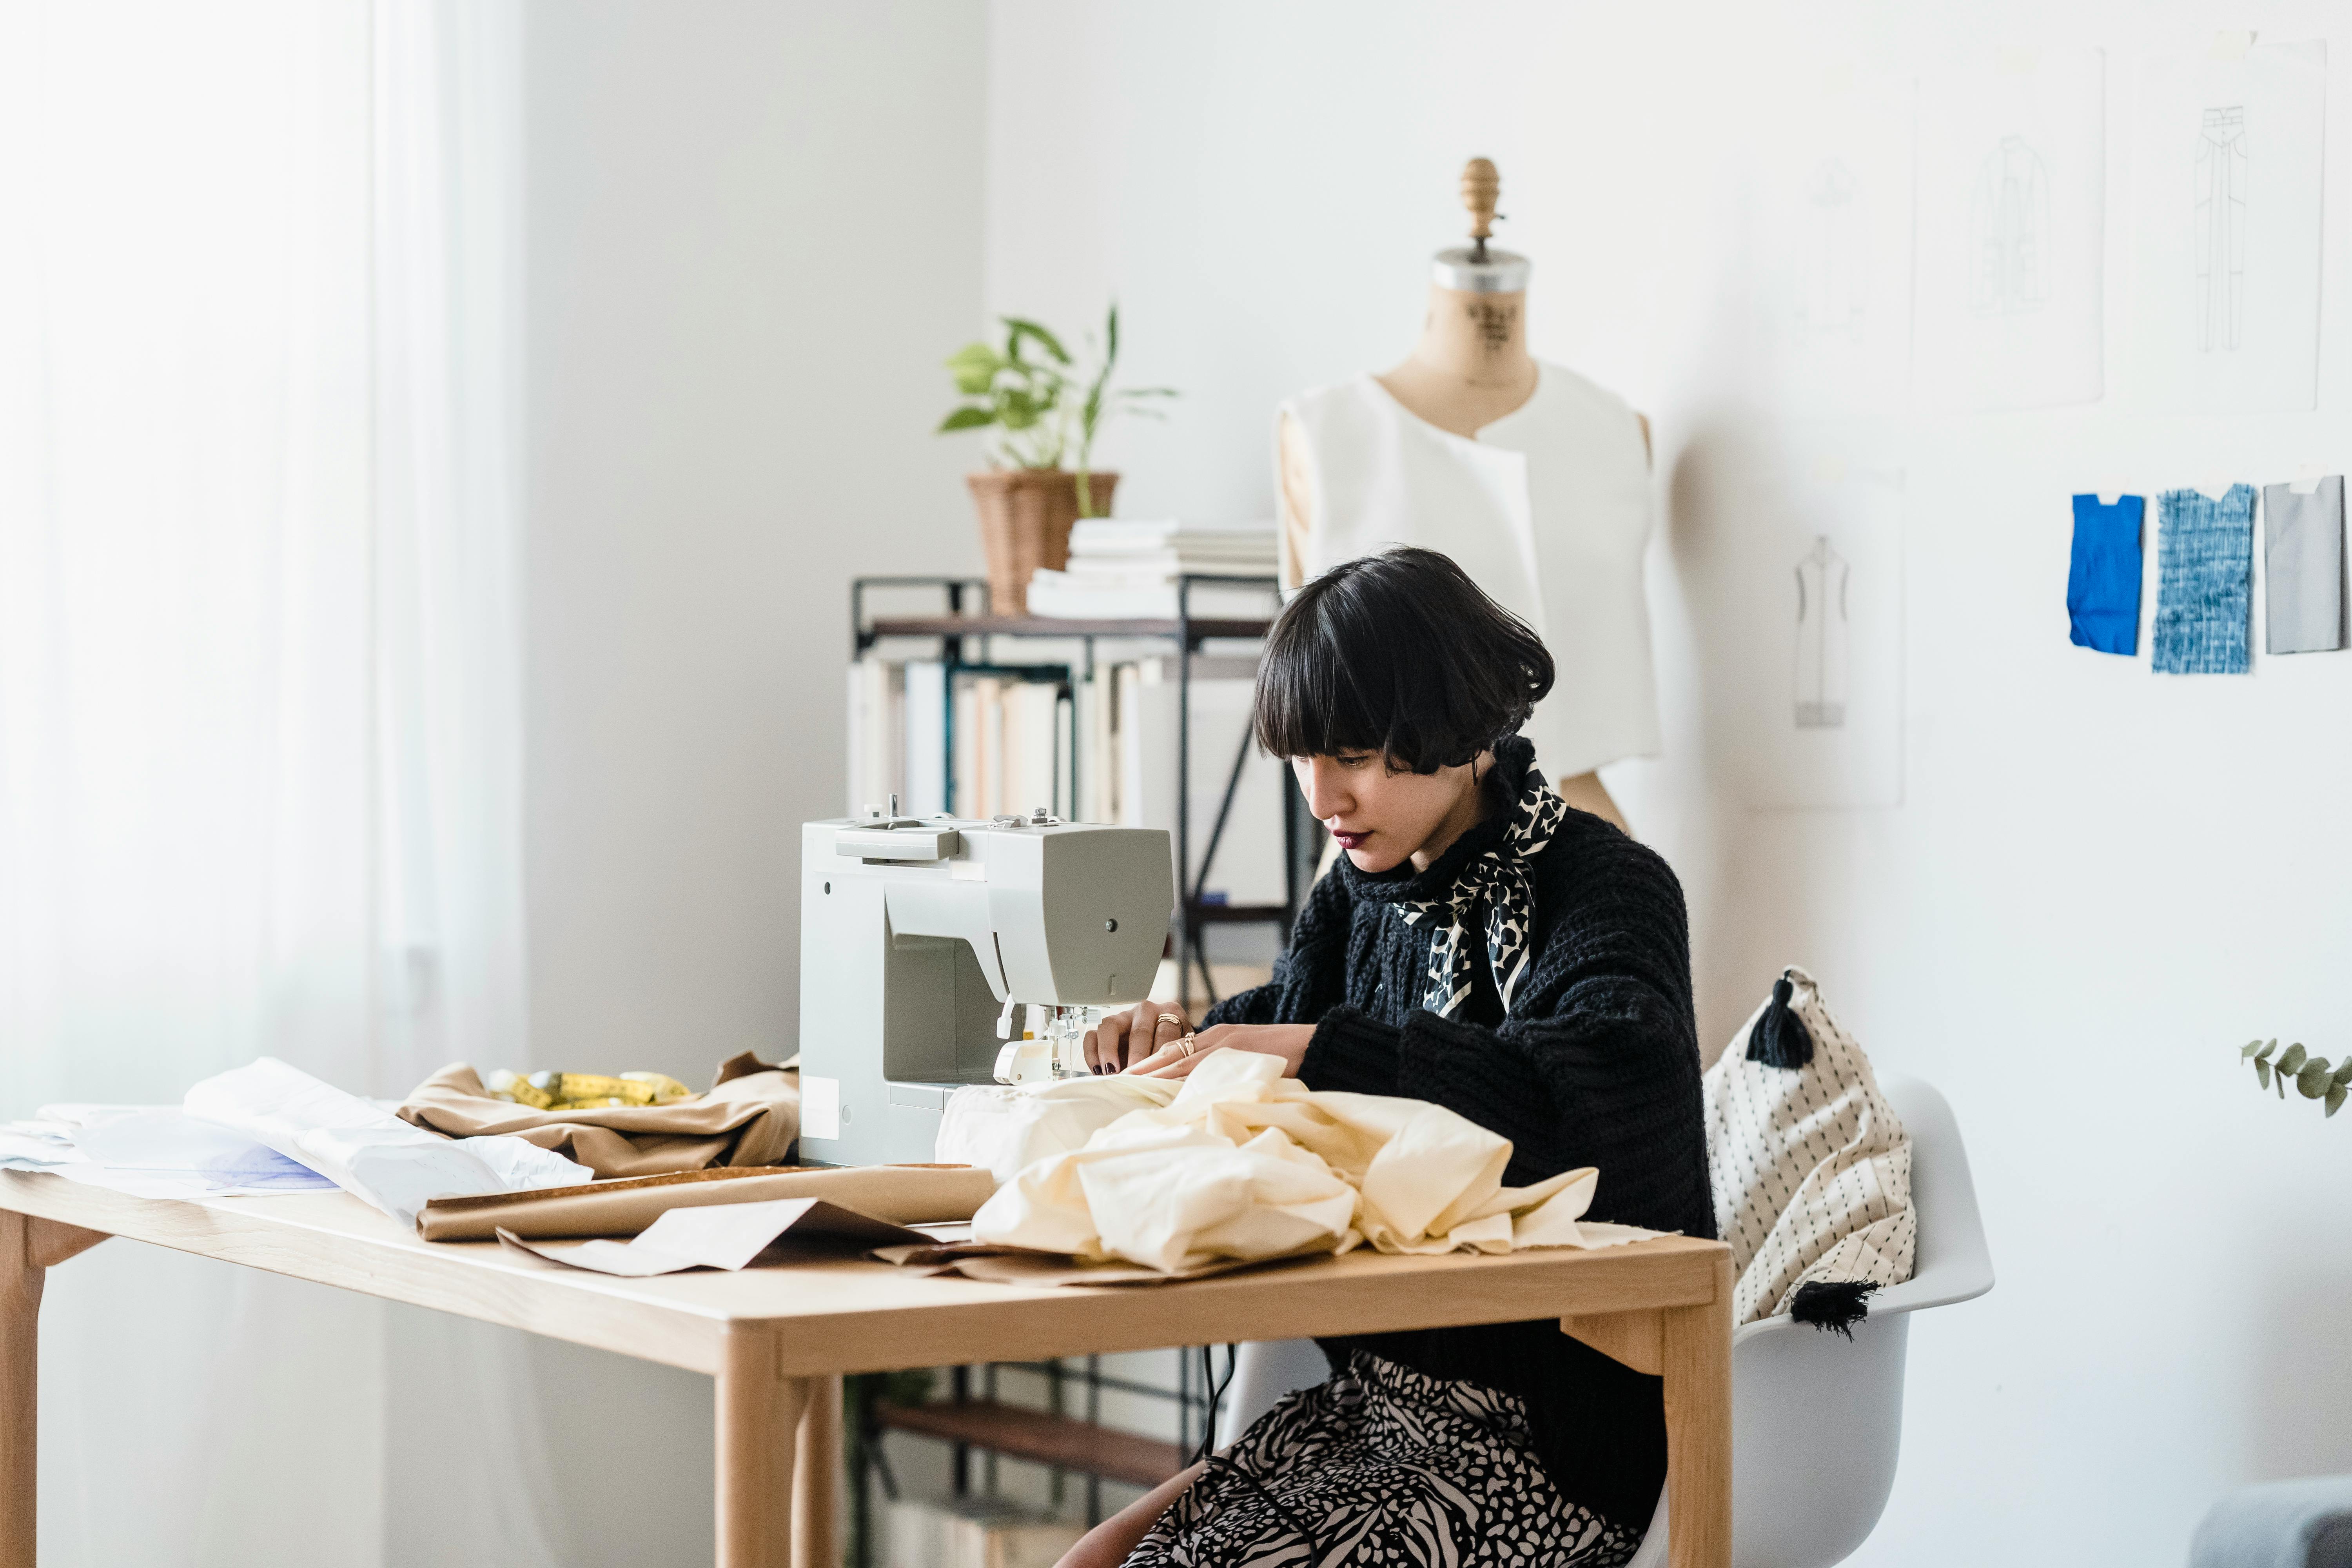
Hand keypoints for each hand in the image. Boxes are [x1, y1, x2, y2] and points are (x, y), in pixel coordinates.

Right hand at [1084, 1001, 1195, 1074]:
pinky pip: (1092, 1036)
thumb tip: (1175, 1081)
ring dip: (1109, 1051)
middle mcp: (1145, 1010)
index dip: (1160, 1053)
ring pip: (1109, 1026)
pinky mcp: (1106, 1028)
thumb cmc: (1176, 1049)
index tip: (1156, 1073)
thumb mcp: (1184, 1050)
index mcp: (1170, 1012)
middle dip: (1136, 1055)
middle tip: (1135, 1076)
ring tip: (1112, 1072)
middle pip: (1139, 1030)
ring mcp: (1122, 1017)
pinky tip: (1098, 1070)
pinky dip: (1092, 1053)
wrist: (1165, 1046)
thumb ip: (1181, 1059)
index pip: (1166, 1031)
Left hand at [1130, 1023, 1314, 1079]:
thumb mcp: (1247, 1060)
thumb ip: (1224, 1070)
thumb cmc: (1284, 1056)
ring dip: (1154, 1072)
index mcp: (1218, 1038)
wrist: (1315, 1044)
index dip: (1151, 1063)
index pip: (1176, 1051)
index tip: (1129, 1075)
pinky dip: (1181, 1076)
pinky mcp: (1237, 1054)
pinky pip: (1202, 1067)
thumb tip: (1204, 1092)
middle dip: (1143, 1067)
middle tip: (1118, 1080)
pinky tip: (1165, 1087)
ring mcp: (1226, 1045)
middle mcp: (1216, 1038)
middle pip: (1171, 1053)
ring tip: (1130, 1084)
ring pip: (1181, 1059)